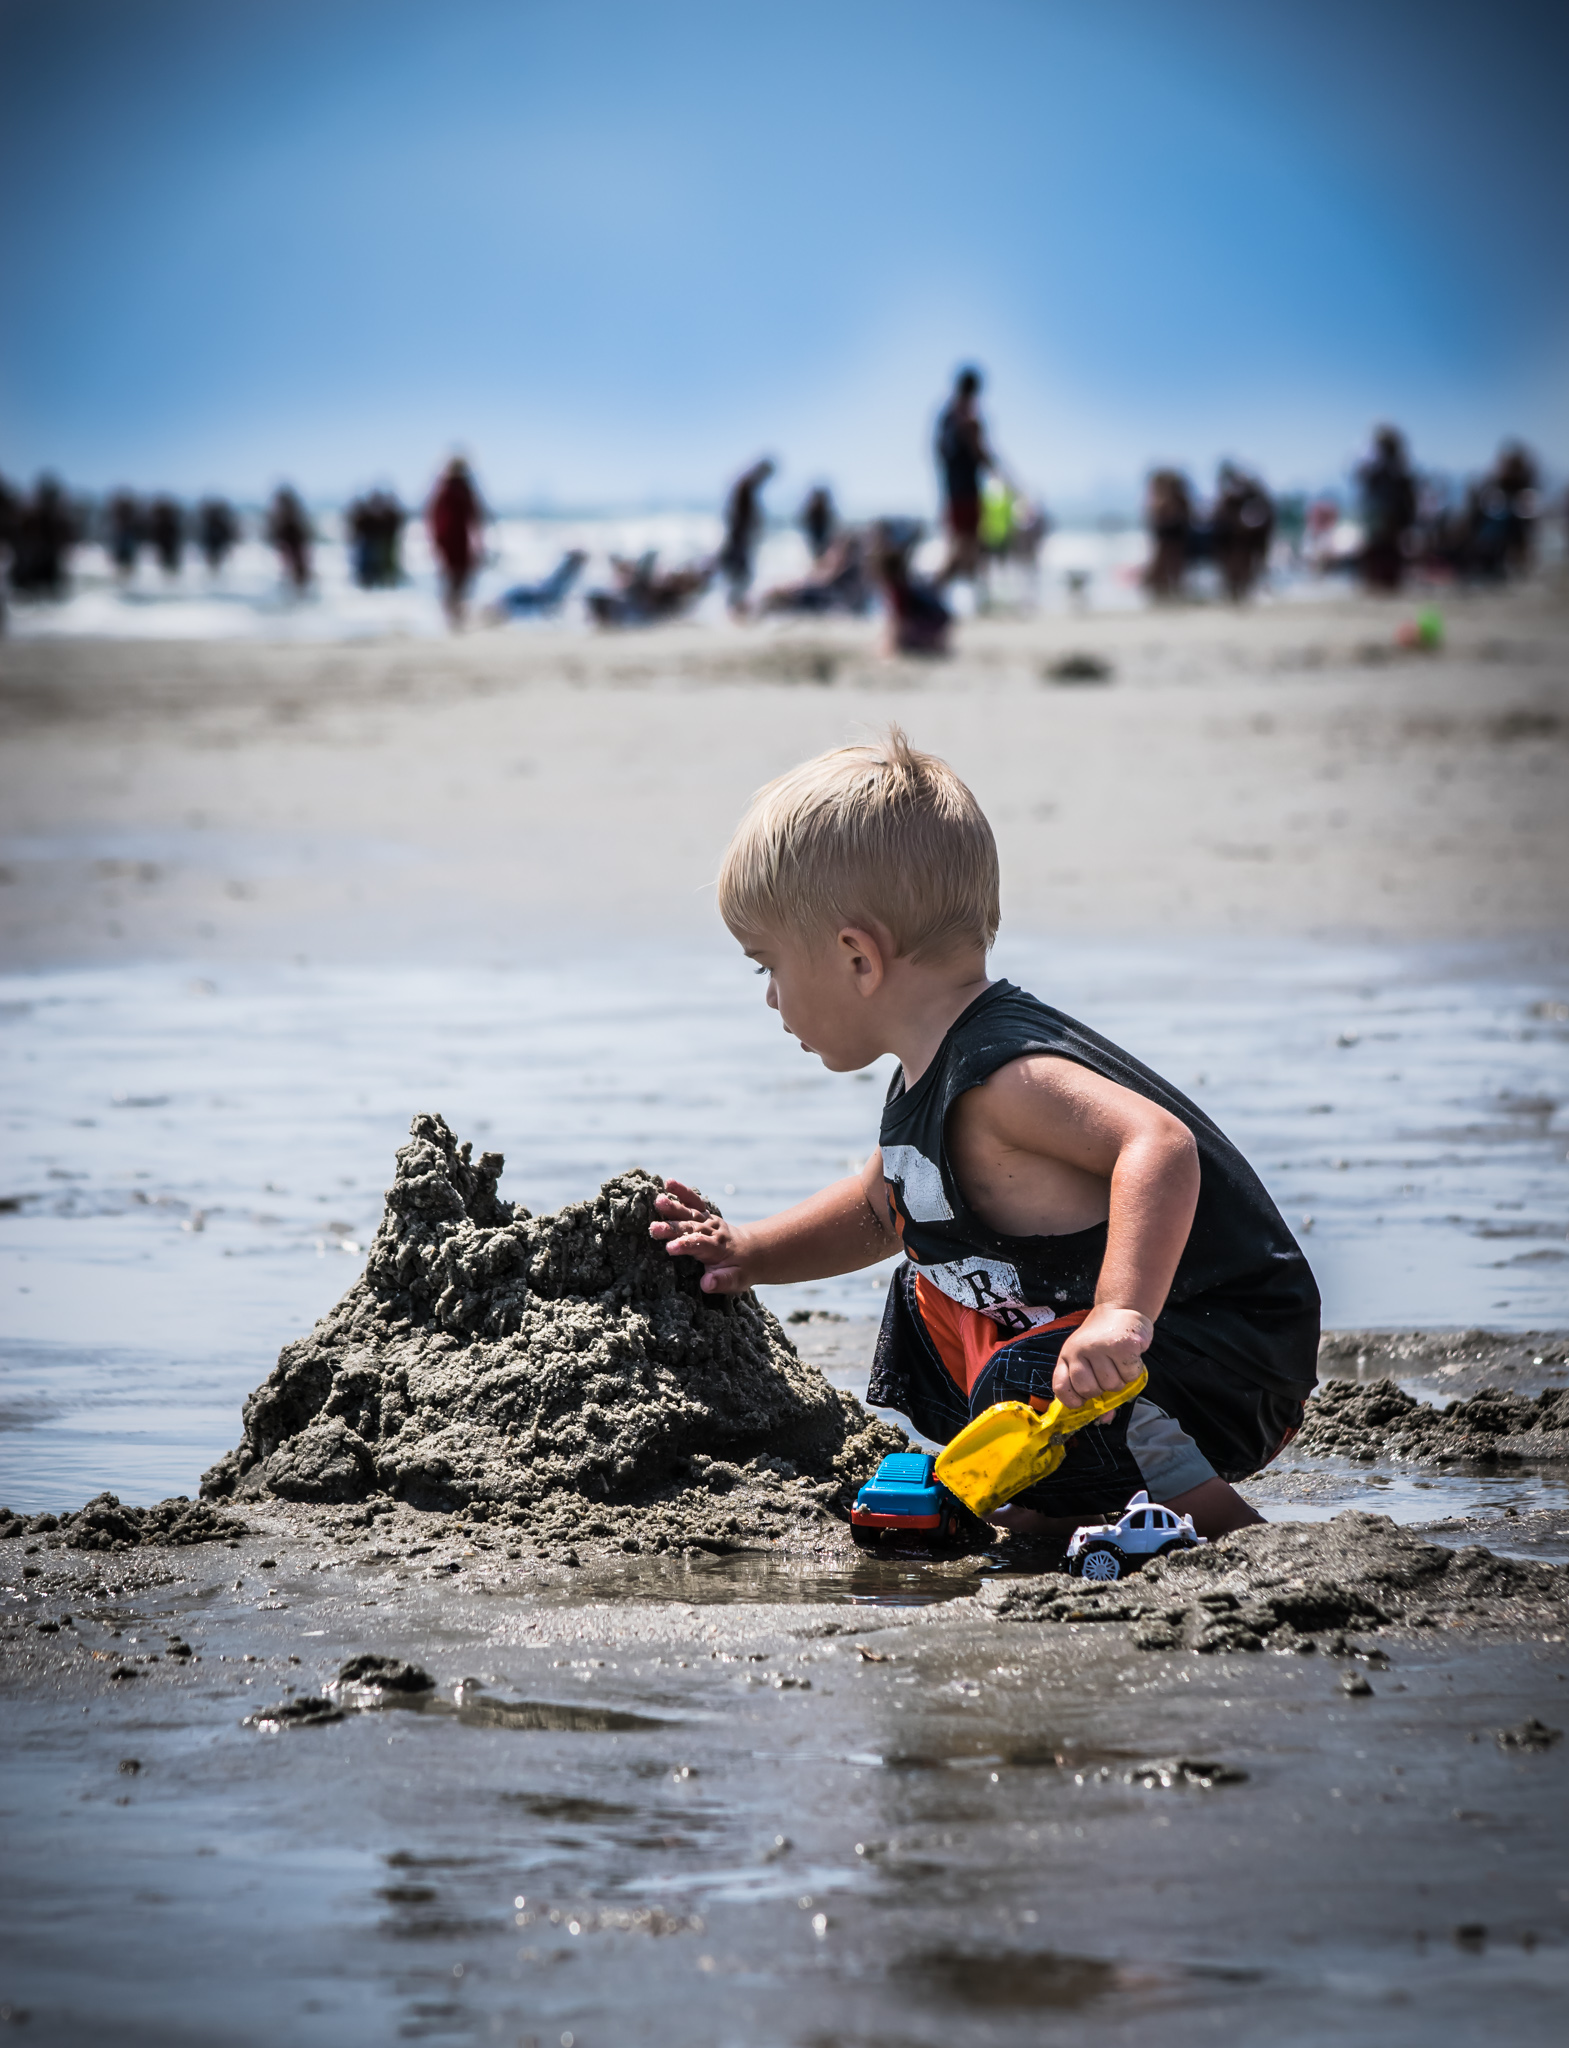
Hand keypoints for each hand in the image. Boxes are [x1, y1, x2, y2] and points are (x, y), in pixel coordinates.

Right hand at [648, 1179, 752, 1293]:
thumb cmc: (739, 1270)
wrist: (751, 1251)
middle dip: (673, 1228)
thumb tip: (706, 1283)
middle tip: (654, 1228)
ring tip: (658, 1200)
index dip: (686, 1245)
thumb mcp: (736, 1281)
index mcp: (718, 1249)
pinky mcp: (704, 1214)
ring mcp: (708, 1221)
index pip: (701, 1245)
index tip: (670, 1248)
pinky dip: (683, 1191)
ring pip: (691, 1212)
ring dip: (674, 1206)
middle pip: (691, 1228)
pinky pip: (694, 1201)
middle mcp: (713, 1231)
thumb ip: (721, 1281)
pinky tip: (668, 1182)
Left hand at [1053, 1306, 1151, 1411]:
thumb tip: (1104, 1419)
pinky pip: (1130, 1376)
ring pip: (1112, 1385)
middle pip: (1089, 1390)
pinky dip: (1135, 1371)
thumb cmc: (1104, 1339)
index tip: (1085, 1400)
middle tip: (1109, 1372)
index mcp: (1066, 1354)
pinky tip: (1131, 1356)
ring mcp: (1099, 1347)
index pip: (1061, 1387)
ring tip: (1120, 1361)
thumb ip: (1093, 1388)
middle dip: (1103, 1389)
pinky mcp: (1122, 1345)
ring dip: (1121, 1379)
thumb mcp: (1089, 1359)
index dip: (1073, 1400)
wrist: (1121, 1308)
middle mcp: (1079, 1350)